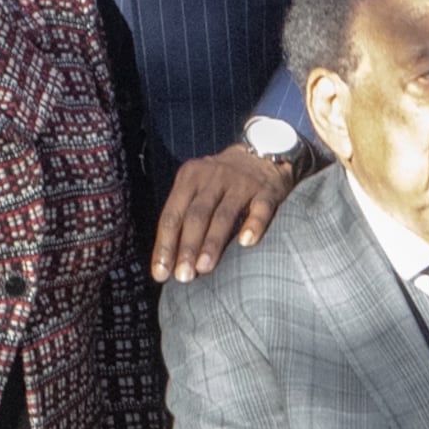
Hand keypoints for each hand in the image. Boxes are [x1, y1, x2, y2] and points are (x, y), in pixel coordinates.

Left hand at [153, 142, 296, 281]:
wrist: (263, 151)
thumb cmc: (222, 182)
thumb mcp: (198, 188)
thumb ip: (185, 216)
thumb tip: (170, 262)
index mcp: (189, 178)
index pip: (172, 215)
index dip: (165, 245)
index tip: (161, 274)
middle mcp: (213, 177)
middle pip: (196, 216)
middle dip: (187, 248)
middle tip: (183, 277)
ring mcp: (241, 182)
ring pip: (224, 214)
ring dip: (213, 242)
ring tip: (204, 268)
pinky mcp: (267, 189)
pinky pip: (260, 208)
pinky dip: (253, 225)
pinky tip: (246, 243)